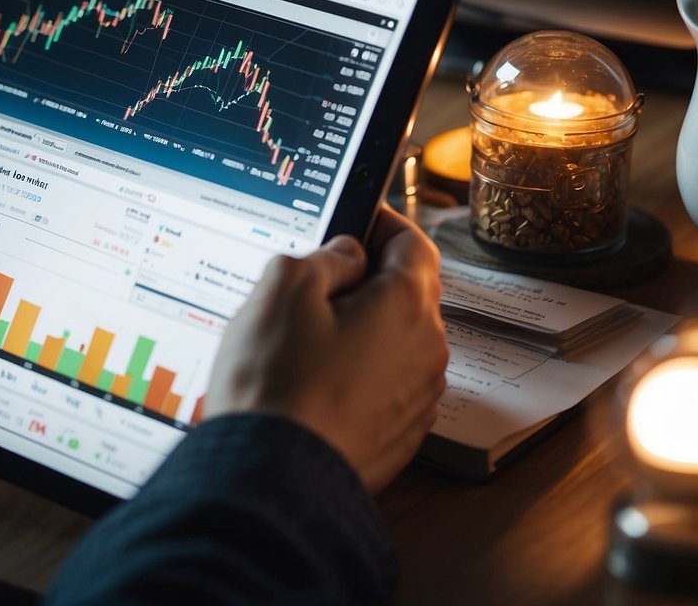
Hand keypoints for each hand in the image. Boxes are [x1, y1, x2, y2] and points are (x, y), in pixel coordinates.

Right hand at [204, 205, 447, 492]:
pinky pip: (387, 385)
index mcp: (406, 304)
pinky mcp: (401, 434)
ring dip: (363, 330)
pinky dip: (360, 375)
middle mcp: (426, 350)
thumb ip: (323, 257)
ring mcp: (418, 397)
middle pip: (407, 293)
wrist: (271, 476)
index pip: (412, 242)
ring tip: (306, 341)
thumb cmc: (275, 385)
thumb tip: (346, 254)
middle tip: (315, 284)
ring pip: (396, 341)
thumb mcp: (282, 289)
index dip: (381, 223)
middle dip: (367, 280)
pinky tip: (315, 382)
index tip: (355, 221)